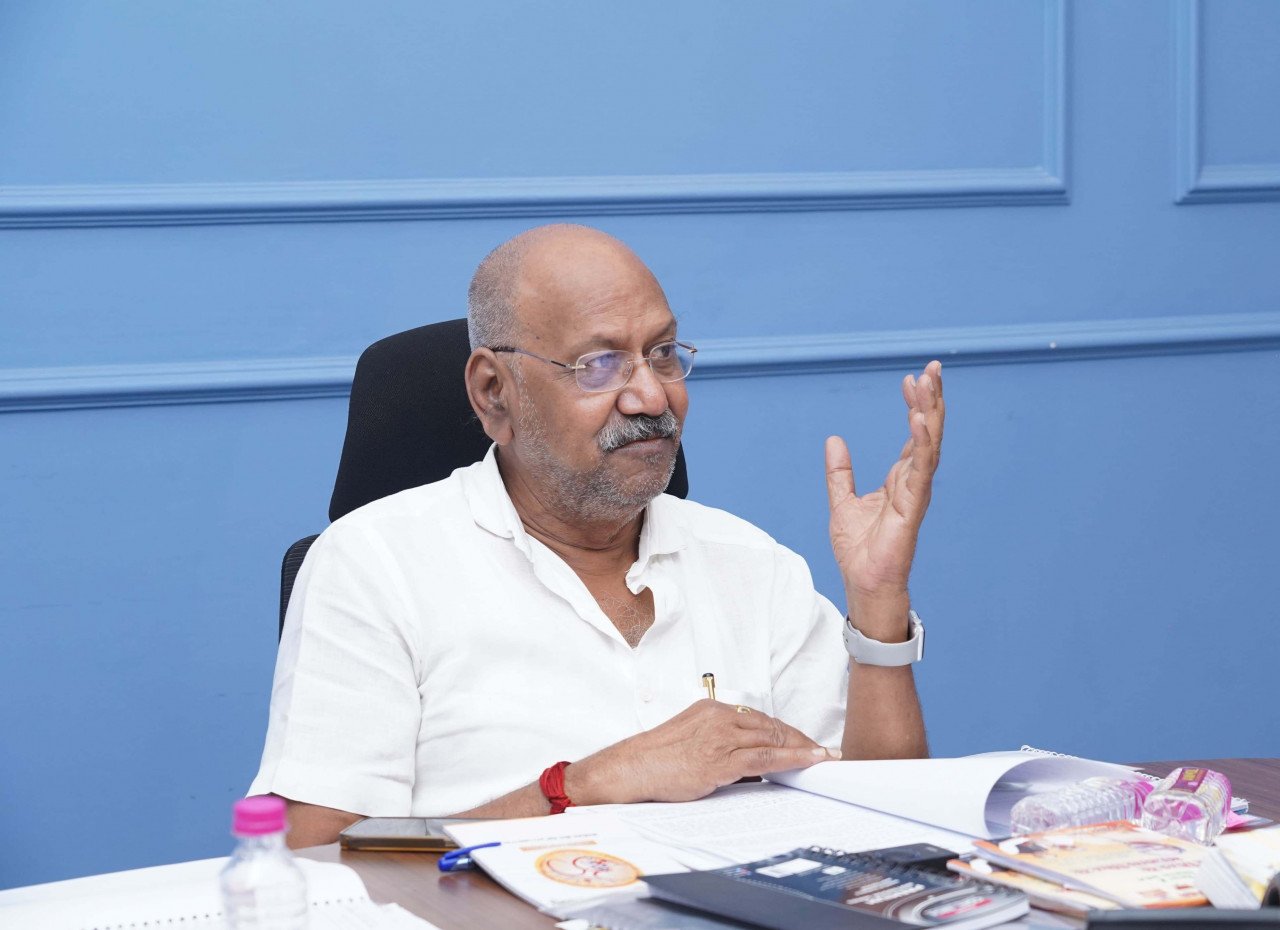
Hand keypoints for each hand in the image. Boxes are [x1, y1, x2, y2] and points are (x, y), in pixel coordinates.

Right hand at [568, 700, 839, 804]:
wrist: (632, 768)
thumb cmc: (658, 758)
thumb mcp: (691, 738)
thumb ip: (720, 742)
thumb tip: (751, 760)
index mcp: (711, 709)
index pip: (757, 718)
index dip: (784, 730)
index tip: (802, 740)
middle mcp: (718, 718)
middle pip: (770, 725)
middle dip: (799, 739)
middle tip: (822, 751)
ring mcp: (720, 738)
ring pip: (772, 739)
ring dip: (802, 749)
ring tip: (823, 757)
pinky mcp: (720, 760)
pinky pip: (765, 757)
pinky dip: (792, 758)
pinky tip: (808, 762)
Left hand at [825, 361, 944, 639]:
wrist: (862, 582)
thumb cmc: (859, 550)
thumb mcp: (841, 502)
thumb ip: (839, 472)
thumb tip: (834, 440)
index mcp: (900, 480)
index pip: (912, 436)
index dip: (914, 407)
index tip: (909, 379)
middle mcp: (913, 482)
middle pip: (927, 433)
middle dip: (932, 400)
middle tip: (933, 368)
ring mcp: (916, 493)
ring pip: (929, 445)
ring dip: (930, 413)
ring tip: (929, 382)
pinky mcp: (912, 506)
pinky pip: (920, 469)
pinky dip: (920, 443)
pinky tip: (919, 419)